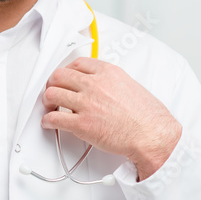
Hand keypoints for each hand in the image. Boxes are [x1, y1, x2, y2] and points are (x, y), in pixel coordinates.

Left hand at [40, 57, 181, 180]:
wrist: (153, 136)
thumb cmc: (147, 116)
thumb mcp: (130, 85)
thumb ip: (111, 81)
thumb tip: (98, 84)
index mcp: (107, 73)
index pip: (76, 64)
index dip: (66, 72)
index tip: (64, 78)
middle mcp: (94, 85)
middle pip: (59, 76)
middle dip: (53, 84)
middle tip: (54, 92)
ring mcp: (87, 104)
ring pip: (52, 94)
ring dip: (47, 101)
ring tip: (50, 107)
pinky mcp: (81, 124)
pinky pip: (53, 118)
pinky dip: (47, 121)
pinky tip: (50, 123)